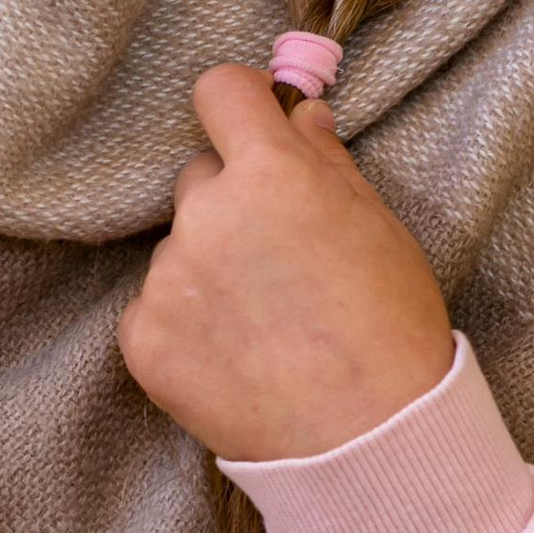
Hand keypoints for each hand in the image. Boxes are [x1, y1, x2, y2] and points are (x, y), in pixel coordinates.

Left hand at [118, 66, 453, 461]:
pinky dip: (186, 326)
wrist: (367, 440)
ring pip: (180, 251)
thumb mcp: (379, 229)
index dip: (240, 105)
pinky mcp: (142, 338)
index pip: (220, 91)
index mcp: (271, 174)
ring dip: (209, 271)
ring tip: (265, 328)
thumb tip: (297, 116)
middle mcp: (207, 215)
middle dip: (232, 205)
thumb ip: (328, 162)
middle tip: (279, 263)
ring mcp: (167, 279)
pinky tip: (236, 359)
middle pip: (199, 179)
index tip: (254, 127)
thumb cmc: (391, 330)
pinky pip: (156, 309)